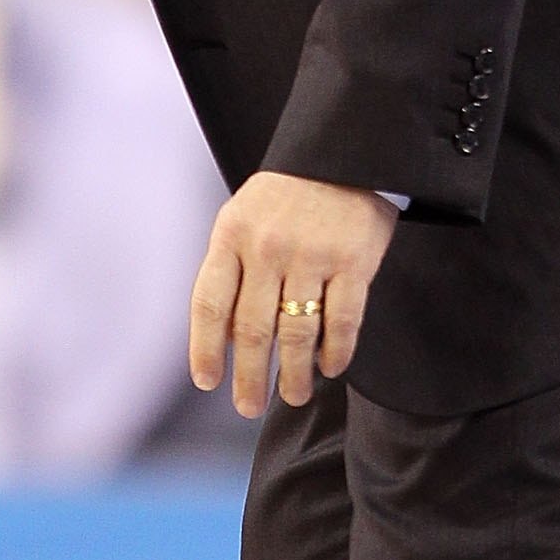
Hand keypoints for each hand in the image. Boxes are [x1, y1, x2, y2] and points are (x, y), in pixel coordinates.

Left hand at [189, 173, 396, 417]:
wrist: (342, 152)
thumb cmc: (284, 195)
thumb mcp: (241, 218)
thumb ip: (228, 270)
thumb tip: (220, 339)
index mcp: (231, 236)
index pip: (209, 304)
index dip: (205, 350)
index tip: (208, 383)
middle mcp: (267, 248)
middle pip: (251, 330)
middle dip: (249, 377)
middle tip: (248, 407)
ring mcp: (312, 255)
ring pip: (297, 334)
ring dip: (293, 374)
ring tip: (292, 396)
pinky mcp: (354, 261)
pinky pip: (342, 320)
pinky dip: (336, 351)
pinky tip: (331, 368)